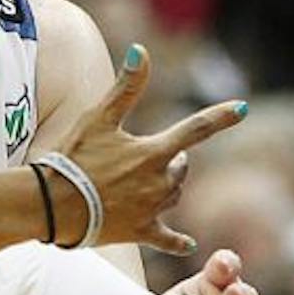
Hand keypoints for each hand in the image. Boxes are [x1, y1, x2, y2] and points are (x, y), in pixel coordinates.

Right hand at [53, 45, 247, 254]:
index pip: (197, 129)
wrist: (49, 206)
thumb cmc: (71, 159)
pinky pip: (168, 239)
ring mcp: (151, 210)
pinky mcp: (140, 232)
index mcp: (153, 153)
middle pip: (181, 168)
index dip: (222, 116)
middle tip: (148, 157)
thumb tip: (141, 49)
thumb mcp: (97, 118)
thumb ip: (125, 87)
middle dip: (173, 160)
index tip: (244, 107)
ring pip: (173, 195)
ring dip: (166, 188)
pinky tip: (189, 245)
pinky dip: (178, 242)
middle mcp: (159, 182)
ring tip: (141, 185)